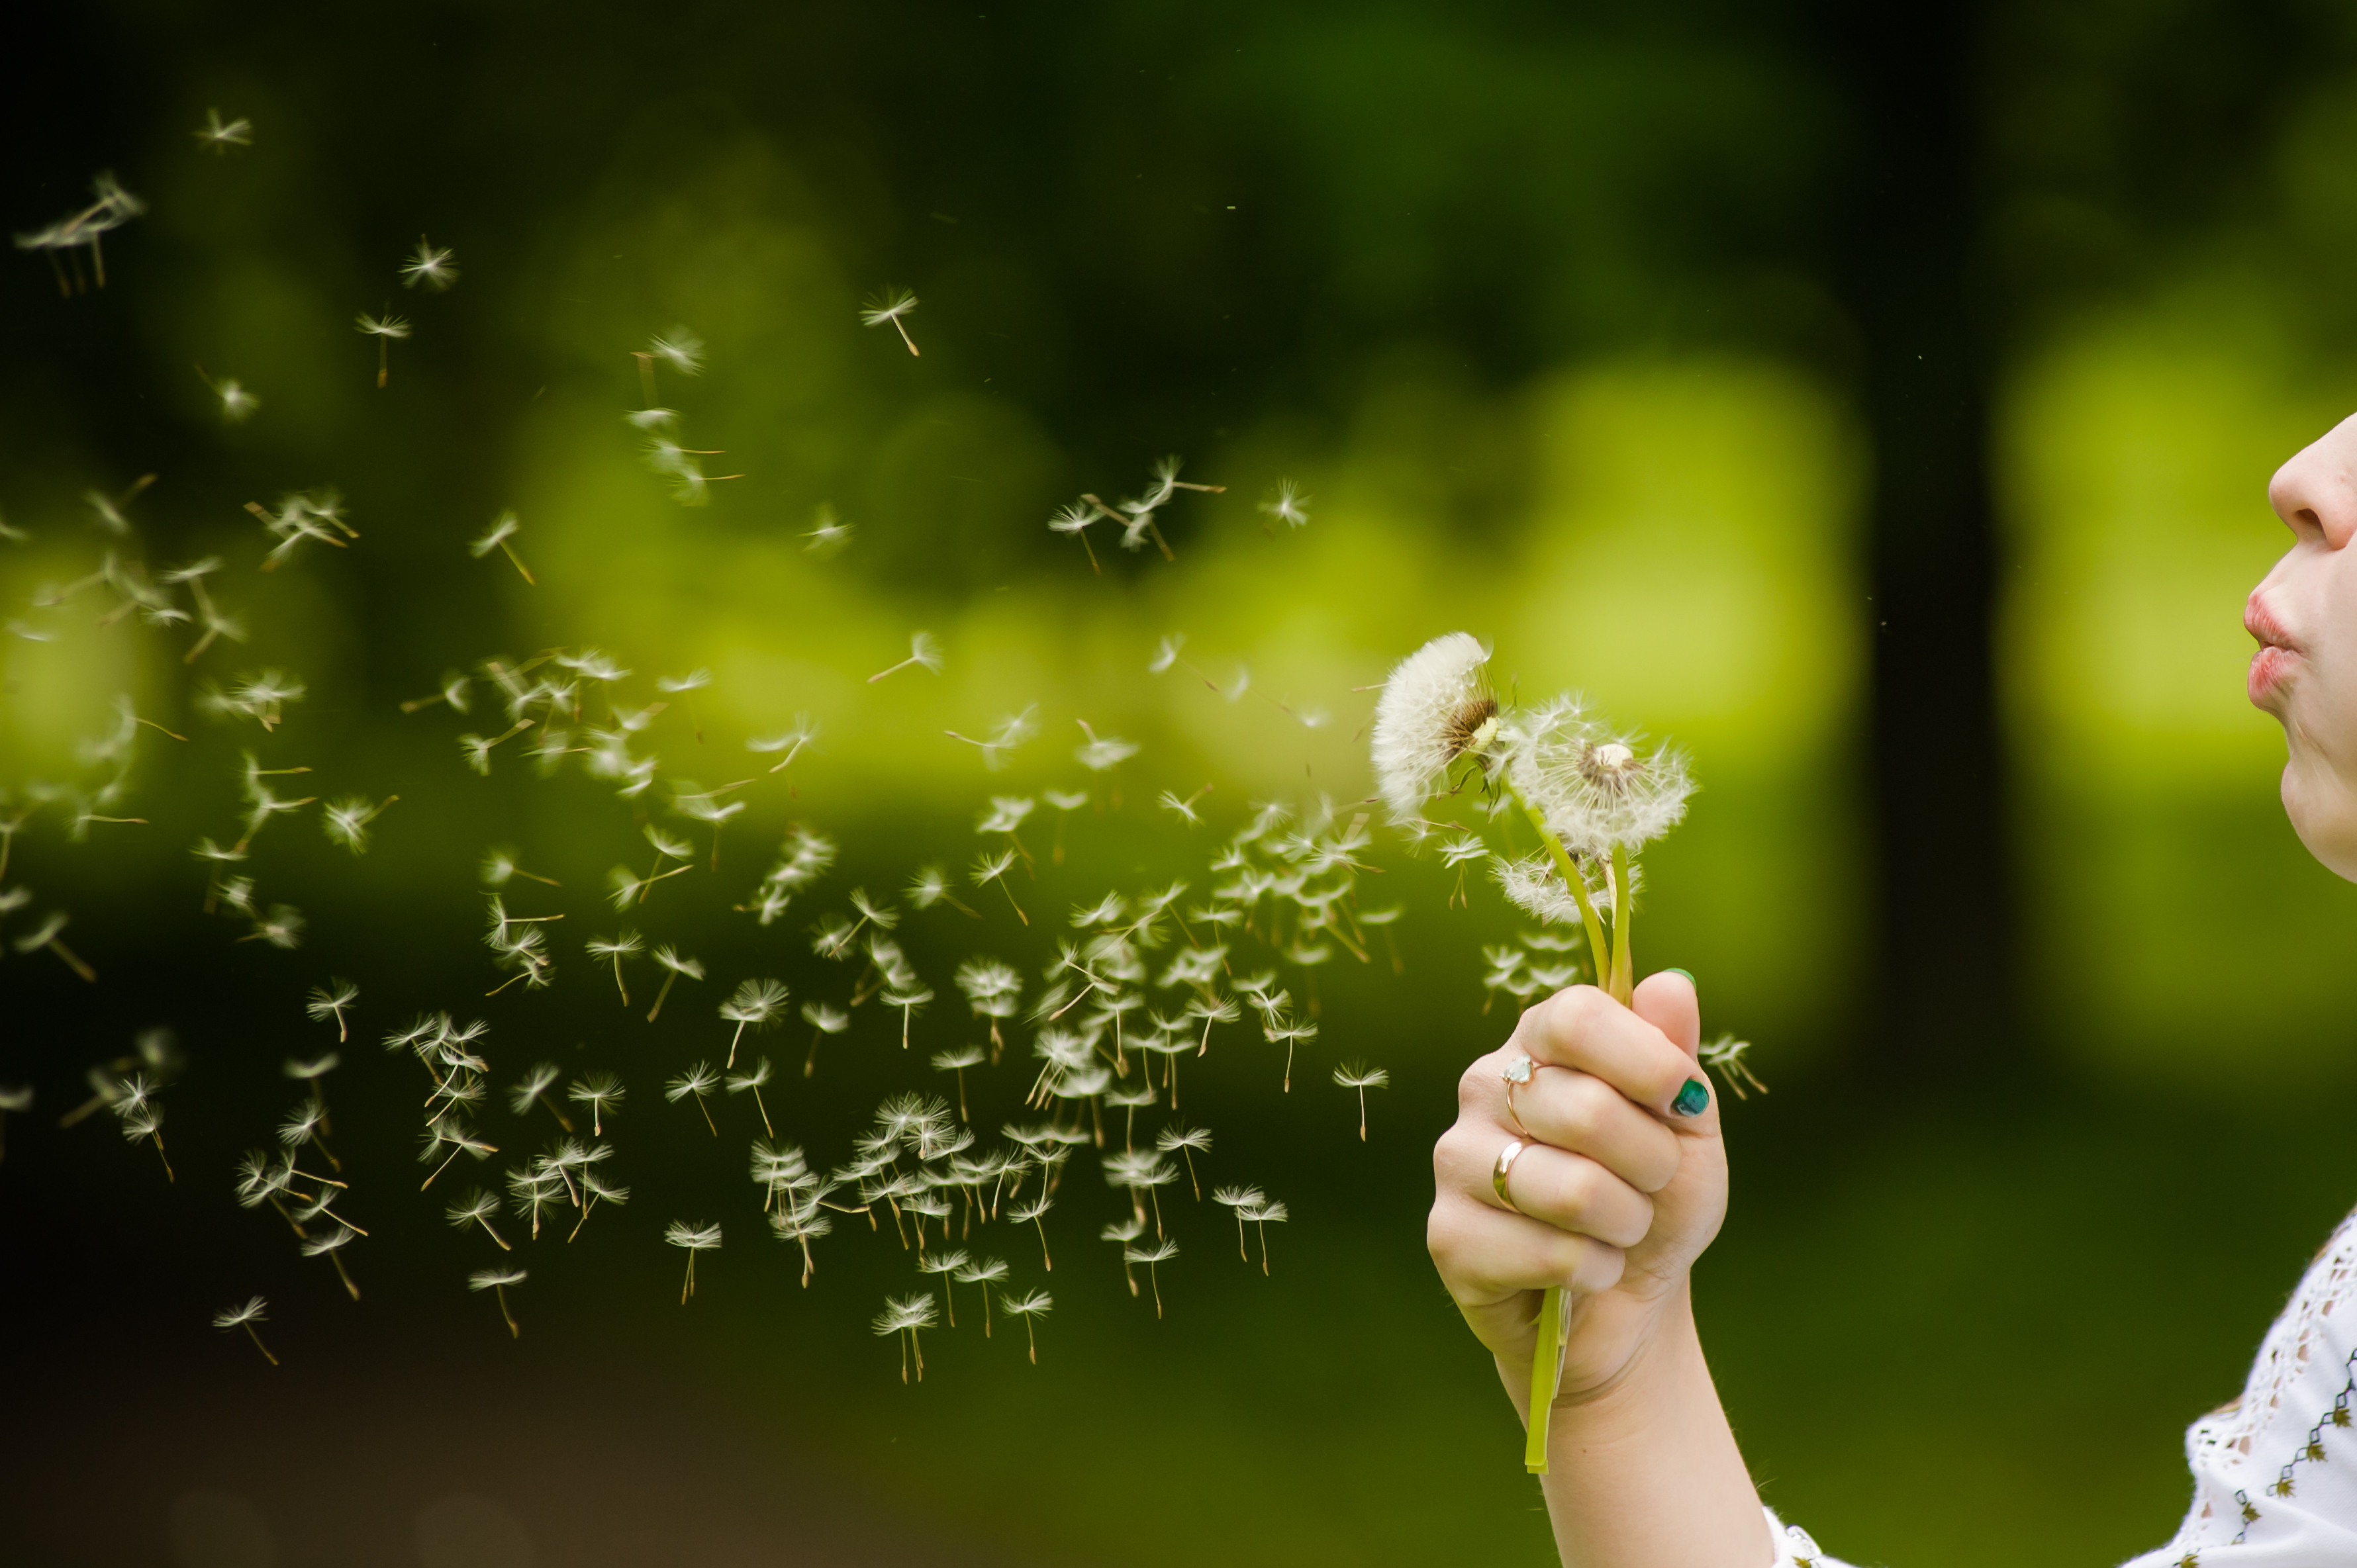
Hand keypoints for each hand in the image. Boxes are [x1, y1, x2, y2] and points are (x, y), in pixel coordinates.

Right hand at [1427, 971, 1725, 1409]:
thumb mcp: (1686, 1125)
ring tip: (1618, 1229)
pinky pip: (1550, 1253)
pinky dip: (1594, 1270)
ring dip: (1626, 1224)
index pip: (1576, 1016)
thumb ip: (1676, 1055)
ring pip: (1571, 1190)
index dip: (1644, 1059)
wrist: (1626, 1297)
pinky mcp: (1448, 1236)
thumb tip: (1672, 982)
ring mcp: (1456, 1160)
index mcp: (1538, 1042)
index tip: (1683, 1101)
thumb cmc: (1654, 1196)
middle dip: (1652, 1163)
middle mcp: (1483, 1087)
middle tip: (1650, 1184)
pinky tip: (1584, 1270)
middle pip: (1584, 1108)